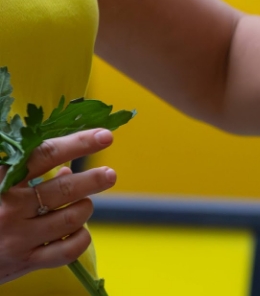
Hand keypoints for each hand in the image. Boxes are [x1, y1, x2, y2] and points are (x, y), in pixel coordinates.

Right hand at [0, 129, 116, 283]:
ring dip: (84, 208)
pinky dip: (81, 239)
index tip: (105, 136)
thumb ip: (26, 174)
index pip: (45, 155)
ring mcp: (18, 236)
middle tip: (110, 174)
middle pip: (64, 189)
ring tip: (84, 205)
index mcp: (2, 180)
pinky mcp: (25, 261)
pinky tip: (78, 232)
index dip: (78, 144)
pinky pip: (68, 250)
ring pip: (71, 219)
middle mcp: (10, 207)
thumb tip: (68, 171)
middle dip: (93, 180)